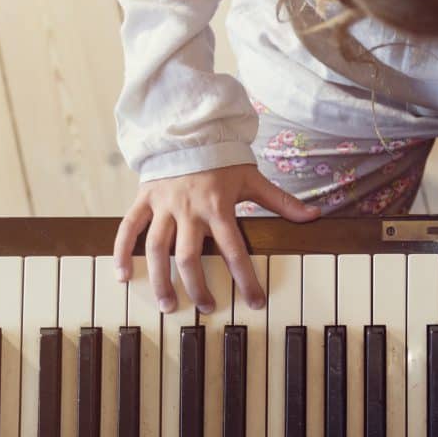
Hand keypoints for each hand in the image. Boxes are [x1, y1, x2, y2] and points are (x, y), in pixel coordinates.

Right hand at [114, 165, 318, 311]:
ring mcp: (163, 205)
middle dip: (198, 287)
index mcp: (218, 206)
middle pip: (190, 257)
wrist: (189, 128)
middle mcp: (189, 209)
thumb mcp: (253, 178)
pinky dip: (123, 252)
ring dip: (161, 279)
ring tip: (168, 304)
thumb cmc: (222, 158)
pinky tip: (123, 276)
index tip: (255, 302)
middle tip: (207, 308)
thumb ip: (281, 201)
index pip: (234, 250)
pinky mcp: (144, 199)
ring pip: (157, 249)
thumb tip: (314, 216)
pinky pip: (128, 228)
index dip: (246, 279)